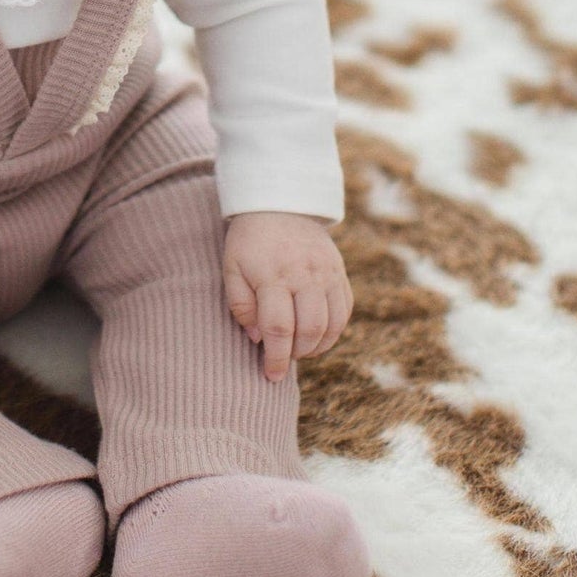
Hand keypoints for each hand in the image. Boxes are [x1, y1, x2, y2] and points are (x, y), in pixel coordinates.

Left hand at [223, 212, 352, 381]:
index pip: (279, 328)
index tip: (271, 375)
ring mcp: (326, 273)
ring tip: (299, 349)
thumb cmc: (249, 241)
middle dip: (296, 354)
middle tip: (283, 360)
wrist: (279, 202)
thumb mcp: (231, 267)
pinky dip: (334, 330)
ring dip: (317, 346)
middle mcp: (304, 275)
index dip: (276, 358)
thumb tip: (257, 338)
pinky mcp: (339, 271)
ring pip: (332, 324)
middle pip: (309, 330)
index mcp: (273, 276)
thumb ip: (240, 304)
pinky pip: (345, 310)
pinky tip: (317, 335)